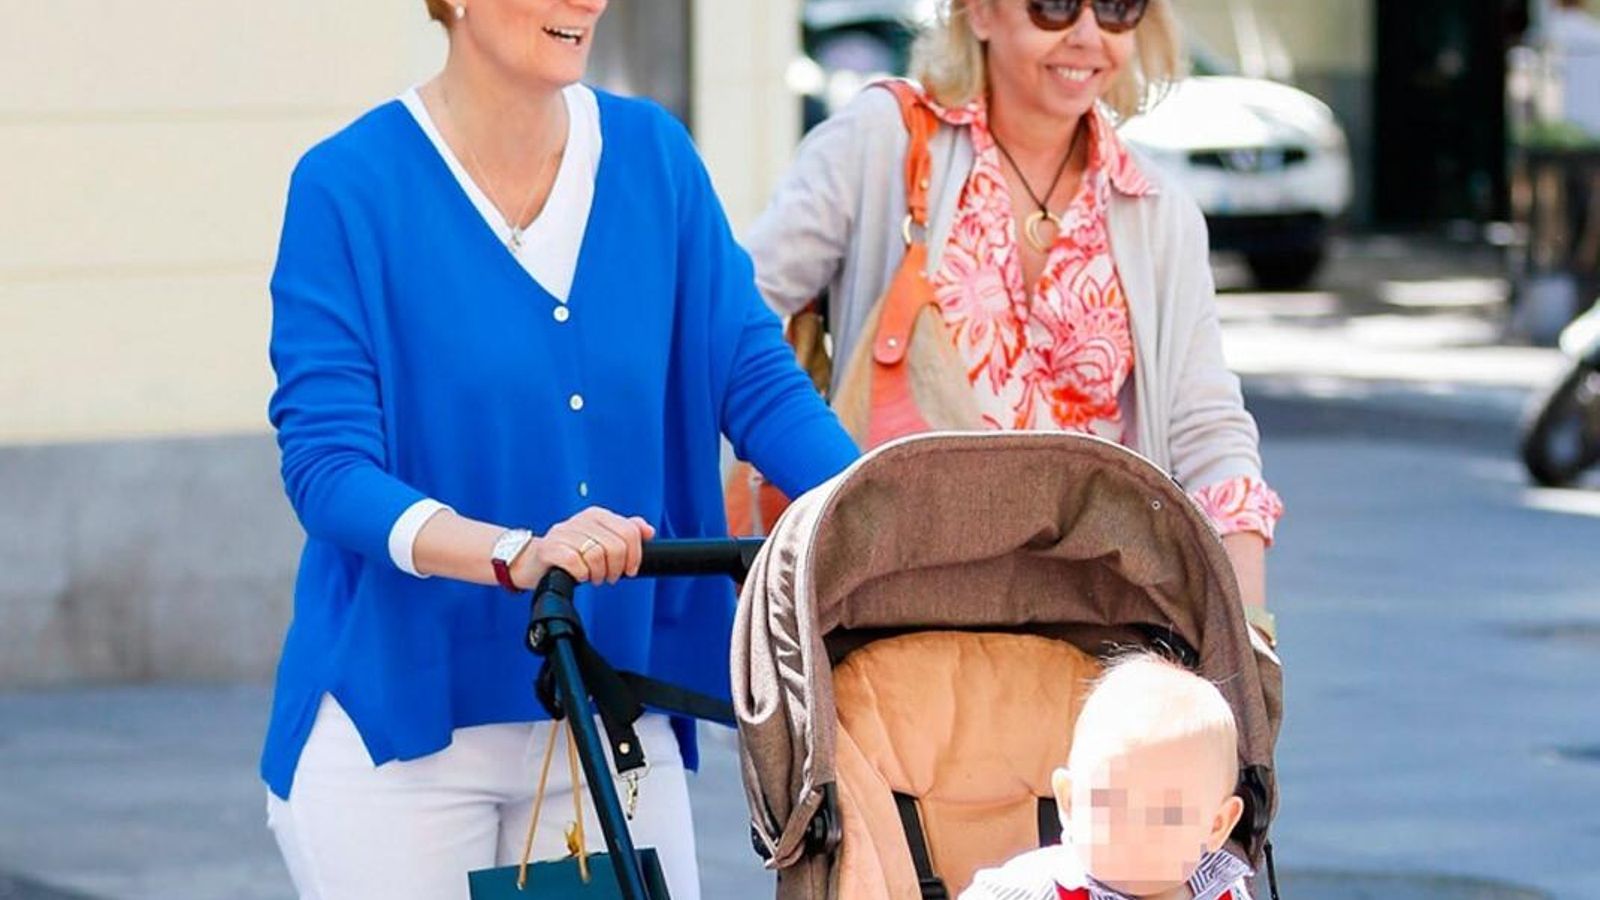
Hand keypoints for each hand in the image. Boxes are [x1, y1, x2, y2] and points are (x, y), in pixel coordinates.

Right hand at [513, 507, 655, 586]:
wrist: (534, 562)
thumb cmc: (571, 553)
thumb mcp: (600, 540)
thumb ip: (625, 533)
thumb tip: (648, 530)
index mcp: (596, 515)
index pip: (629, 531)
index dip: (635, 555)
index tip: (629, 569)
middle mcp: (580, 519)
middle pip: (616, 546)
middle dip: (617, 568)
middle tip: (609, 577)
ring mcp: (563, 532)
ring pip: (597, 555)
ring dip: (598, 574)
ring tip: (593, 577)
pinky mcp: (549, 548)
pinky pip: (575, 563)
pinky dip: (581, 575)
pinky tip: (579, 576)